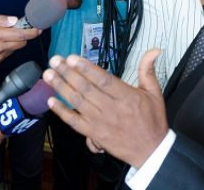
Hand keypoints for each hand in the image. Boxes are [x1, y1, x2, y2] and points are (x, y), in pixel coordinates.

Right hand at [0, 16, 40, 74]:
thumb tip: (14, 20)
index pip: (20, 35)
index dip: (32, 32)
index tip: (39, 28)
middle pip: (22, 43)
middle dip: (25, 35)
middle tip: (21, 28)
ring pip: (16, 48)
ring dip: (16, 41)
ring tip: (5, 34)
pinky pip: (9, 52)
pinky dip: (8, 46)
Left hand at [43, 49, 168, 168]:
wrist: (151, 152)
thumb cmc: (152, 121)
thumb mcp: (154, 93)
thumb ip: (148, 70)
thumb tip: (154, 50)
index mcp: (126, 97)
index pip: (103, 80)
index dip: (86, 68)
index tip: (72, 58)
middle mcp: (112, 109)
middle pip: (86, 88)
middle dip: (68, 73)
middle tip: (55, 61)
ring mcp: (101, 122)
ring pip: (77, 102)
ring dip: (61, 88)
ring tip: (48, 75)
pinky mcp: (94, 134)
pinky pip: (74, 122)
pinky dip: (61, 112)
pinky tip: (50, 101)